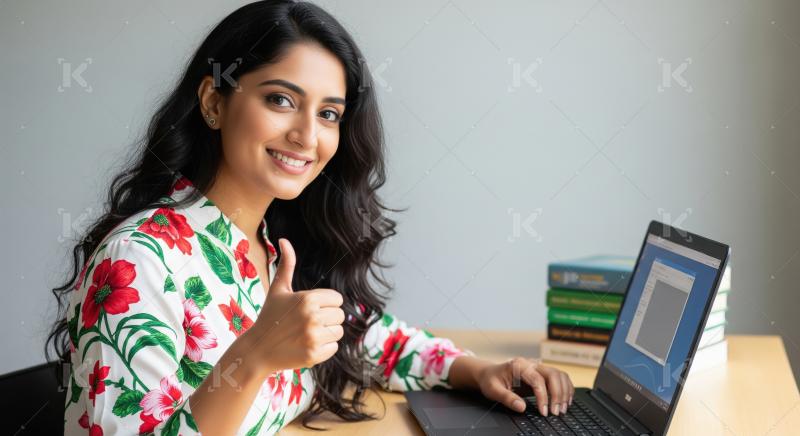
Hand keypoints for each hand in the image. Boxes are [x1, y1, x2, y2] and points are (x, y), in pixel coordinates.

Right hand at [244, 238, 344, 371]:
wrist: (257, 350)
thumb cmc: (269, 317)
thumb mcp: (278, 289)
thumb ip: (286, 264)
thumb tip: (284, 240)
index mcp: (308, 298)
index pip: (337, 299)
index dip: (326, 304)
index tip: (310, 309)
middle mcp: (312, 317)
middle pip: (340, 316)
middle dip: (327, 319)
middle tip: (307, 323)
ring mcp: (314, 337)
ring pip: (339, 332)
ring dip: (327, 334)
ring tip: (307, 334)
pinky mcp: (315, 355)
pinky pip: (334, 348)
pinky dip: (323, 348)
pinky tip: (306, 345)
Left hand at [477, 357, 573, 415]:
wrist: (489, 374)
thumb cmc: (490, 380)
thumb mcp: (493, 390)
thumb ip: (507, 398)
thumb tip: (522, 407)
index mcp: (519, 365)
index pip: (538, 380)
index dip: (543, 397)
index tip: (544, 412)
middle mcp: (531, 363)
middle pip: (553, 375)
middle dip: (557, 395)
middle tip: (556, 412)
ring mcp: (538, 367)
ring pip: (559, 375)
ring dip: (564, 392)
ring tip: (563, 409)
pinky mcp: (542, 374)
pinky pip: (559, 378)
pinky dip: (565, 389)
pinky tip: (566, 401)